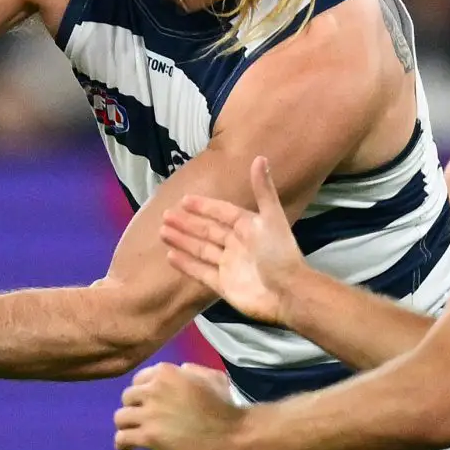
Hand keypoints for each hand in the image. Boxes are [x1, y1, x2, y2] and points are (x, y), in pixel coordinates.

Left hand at [114, 363, 243, 449]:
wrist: (231, 435)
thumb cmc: (225, 406)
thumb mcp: (212, 377)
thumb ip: (193, 370)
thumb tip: (181, 368)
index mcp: (166, 372)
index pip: (139, 379)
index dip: (143, 392)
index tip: (148, 403)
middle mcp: (153, 390)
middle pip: (127, 397)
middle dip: (134, 408)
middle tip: (143, 419)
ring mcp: (149, 414)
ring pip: (120, 418)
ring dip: (127, 426)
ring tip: (135, 434)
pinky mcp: (148, 437)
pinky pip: (122, 438)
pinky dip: (122, 445)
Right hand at [162, 156, 304, 324]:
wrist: (287, 293)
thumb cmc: (280, 253)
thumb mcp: (272, 218)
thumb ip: (263, 190)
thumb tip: (260, 157)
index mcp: (248, 227)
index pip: (222, 212)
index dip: (204, 206)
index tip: (184, 200)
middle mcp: (237, 244)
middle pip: (207, 231)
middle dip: (187, 223)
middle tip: (166, 214)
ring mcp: (229, 266)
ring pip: (200, 249)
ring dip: (182, 240)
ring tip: (162, 231)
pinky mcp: (223, 285)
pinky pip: (200, 271)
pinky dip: (185, 264)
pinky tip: (170, 256)